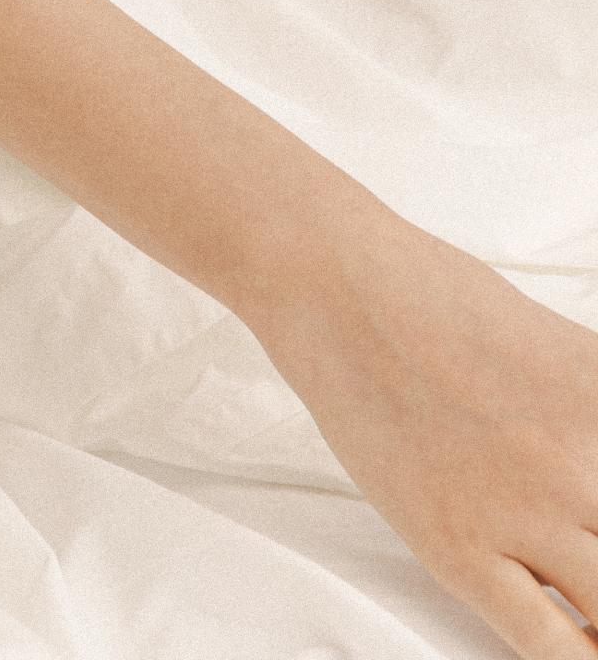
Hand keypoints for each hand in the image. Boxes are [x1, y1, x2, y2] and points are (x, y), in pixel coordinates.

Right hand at [247, 210, 597, 654]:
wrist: (335, 285)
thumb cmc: (433, 296)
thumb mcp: (560, 346)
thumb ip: (596, 414)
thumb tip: (595, 462)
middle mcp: (583, 464)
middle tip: (595, 559)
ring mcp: (524, 513)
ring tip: (592, 605)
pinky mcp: (462, 552)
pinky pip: (548, 645)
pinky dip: (574, 657)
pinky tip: (574, 643)